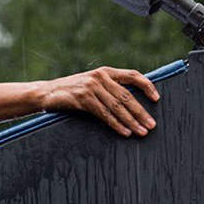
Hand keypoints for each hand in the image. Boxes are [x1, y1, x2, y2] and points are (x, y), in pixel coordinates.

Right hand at [38, 67, 159, 137]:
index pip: (132, 75)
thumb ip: (109, 89)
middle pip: (127, 95)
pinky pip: (104, 114)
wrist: (46, 93)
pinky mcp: (83, 98)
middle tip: (152, 124)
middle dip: (141, 112)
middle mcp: (100, 77)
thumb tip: (132, 103)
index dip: (146, 86)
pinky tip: (125, 132)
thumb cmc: (72, 91)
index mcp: (105, 71)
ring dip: (132, 121)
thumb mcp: (92, 85)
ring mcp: (91, 87)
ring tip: (142, 131)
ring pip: (117, 106)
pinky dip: (116, 124)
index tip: (157, 98)